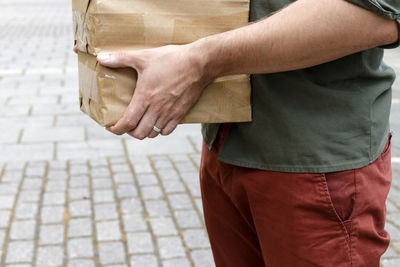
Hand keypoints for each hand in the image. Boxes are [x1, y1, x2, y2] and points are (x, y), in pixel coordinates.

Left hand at [97, 44, 212, 138]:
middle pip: (139, 133)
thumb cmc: (172, 59)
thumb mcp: (143, 56)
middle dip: (129, 131)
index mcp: (145, 97)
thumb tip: (101, 58)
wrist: (199, 63)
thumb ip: (120, 58)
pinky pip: (167, 131)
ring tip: (140, 123)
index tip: (111, 127)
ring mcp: (170, 113)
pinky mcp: (180, 113)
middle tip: (125, 124)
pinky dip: (159, 131)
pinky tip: (156, 122)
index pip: (127, 122)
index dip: (116, 129)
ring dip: (144, 131)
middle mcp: (157, 109)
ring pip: (153, 133)